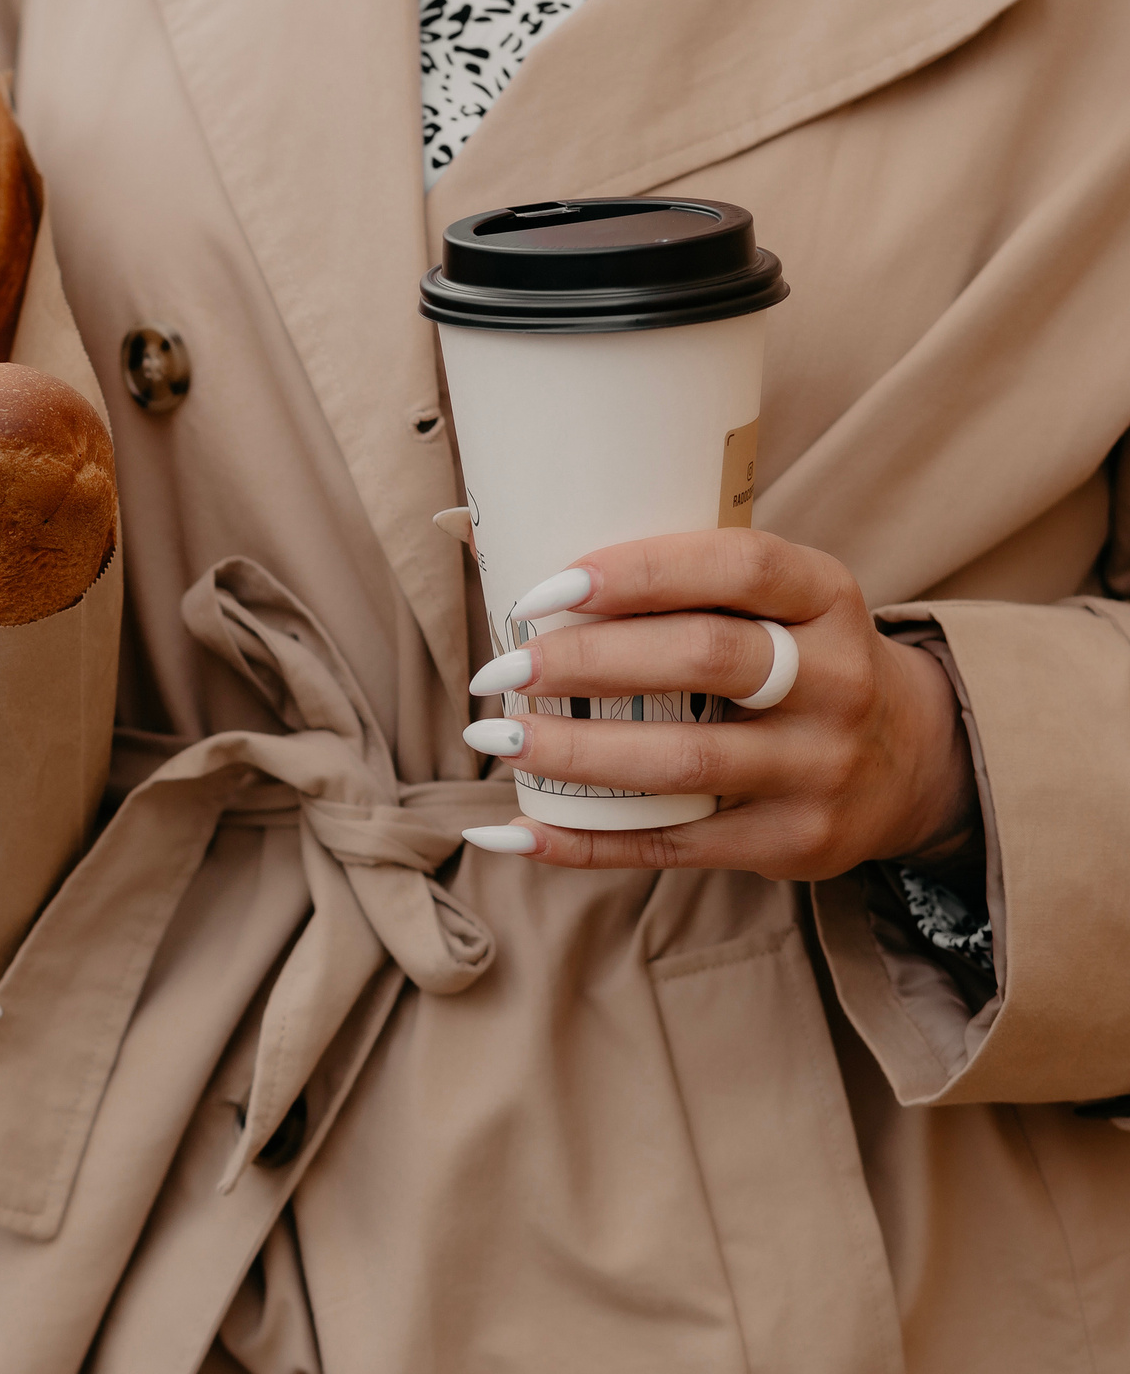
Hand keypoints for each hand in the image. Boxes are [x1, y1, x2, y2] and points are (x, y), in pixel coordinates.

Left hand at [459, 529, 980, 880]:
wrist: (909, 759)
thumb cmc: (789, 653)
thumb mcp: (766, 598)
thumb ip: (656, 570)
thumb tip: (463, 525)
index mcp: (825, 596)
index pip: (739, 567)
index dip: (641, 572)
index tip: (545, 588)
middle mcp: (836, 680)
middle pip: (704, 660)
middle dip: (587, 663)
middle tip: (498, 668)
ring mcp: (820, 767)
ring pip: (684, 761)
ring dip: (575, 752)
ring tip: (496, 736)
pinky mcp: (794, 841)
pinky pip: (673, 847)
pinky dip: (584, 842)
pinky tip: (513, 831)